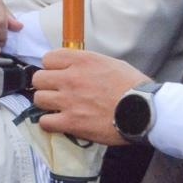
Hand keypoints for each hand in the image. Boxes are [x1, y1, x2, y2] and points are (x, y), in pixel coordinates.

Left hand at [29, 48, 148, 145]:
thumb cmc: (133, 87)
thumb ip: (88, 64)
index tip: (58, 74)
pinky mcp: (71, 122)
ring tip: (58, 108)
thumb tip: (77, 67)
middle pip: (38, 78)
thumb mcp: (111, 64)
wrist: (144, 110)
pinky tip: (59, 122)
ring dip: (47, 104)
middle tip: (56, 92)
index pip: (48, 58)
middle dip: (46, 85)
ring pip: (39, 99)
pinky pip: (45, 122)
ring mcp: (69, 100)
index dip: (52, 67)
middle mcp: (71, 78)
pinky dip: (50, 123)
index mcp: (82, 61)